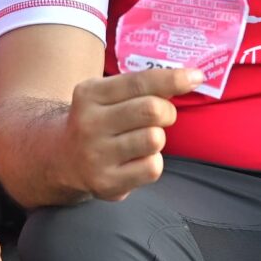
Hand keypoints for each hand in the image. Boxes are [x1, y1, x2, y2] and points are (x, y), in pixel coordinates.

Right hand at [59, 65, 201, 199]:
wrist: (64, 159)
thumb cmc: (100, 120)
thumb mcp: (108, 95)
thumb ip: (142, 86)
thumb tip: (191, 77)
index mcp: (90, 94)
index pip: (140, 82)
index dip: (173, 79)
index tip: (196, 77)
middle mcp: (89, 123)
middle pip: (152, 110)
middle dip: (167, 112)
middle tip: (160, 116)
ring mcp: (96, 155)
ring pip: (154, 139)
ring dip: (158, 138)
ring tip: (143, 140)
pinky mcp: (106, 183)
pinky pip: (152, 168)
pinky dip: (152, 162)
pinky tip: (137, 160)